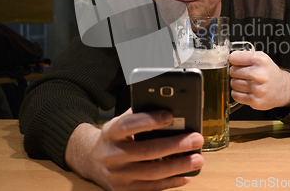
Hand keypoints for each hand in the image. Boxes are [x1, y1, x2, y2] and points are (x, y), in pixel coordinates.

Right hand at [65, 108, 203, 190]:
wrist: (91, 161)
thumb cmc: (114, 137)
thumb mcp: (119, 122)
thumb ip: (139, 115)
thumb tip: (169, 107)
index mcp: (110, 133)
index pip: (129, 125)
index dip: (150, 120)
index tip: (170, 116)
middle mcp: (112, 156)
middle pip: (147, 151)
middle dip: (176, 145)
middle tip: (196, 138)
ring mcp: (118, 176)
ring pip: (153, 173)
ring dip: (179, 166)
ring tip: (197, 158)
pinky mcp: (125, 190)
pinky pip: (152, 188)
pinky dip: (171, 182)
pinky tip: (186, 175)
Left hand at [229, 50, 289, 110]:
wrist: (283, 88)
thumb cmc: (269, 72)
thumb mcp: (261, 58)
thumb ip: (245, 55)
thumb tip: (229, 58)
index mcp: (259, 60)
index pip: (234, 58)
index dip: (233, 60)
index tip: (236, 62)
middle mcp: (259, 74)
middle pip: (232, 71)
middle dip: (235, 72)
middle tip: (243, 73)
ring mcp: (257, 88)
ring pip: (233, 83)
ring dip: (236, 83)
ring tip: (246, 82)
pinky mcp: (254, 100)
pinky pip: (235, 95)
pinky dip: (237, 93)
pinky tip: (245, 90)